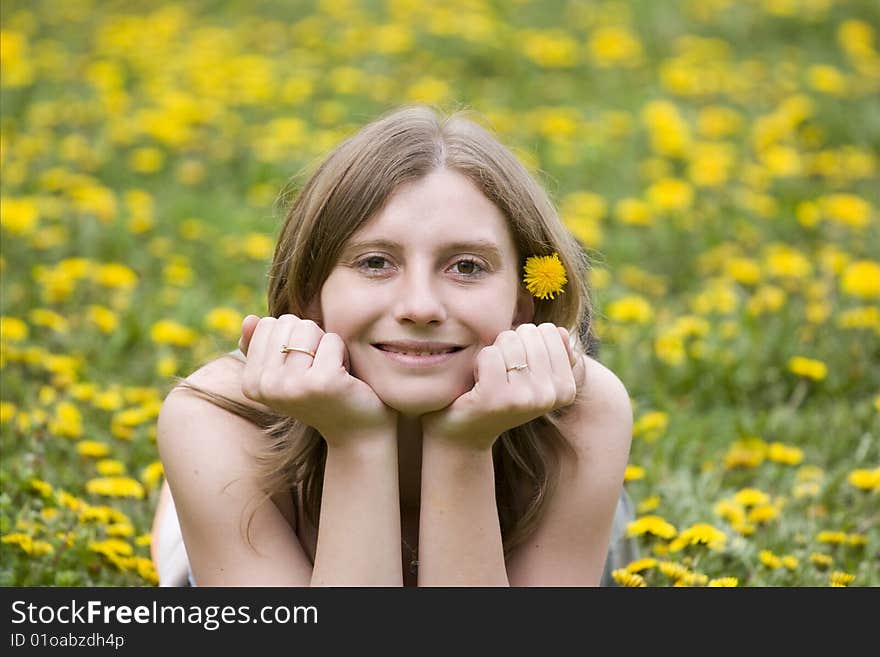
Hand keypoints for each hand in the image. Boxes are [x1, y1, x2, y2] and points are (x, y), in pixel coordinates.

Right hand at [238, 314, 396, 444]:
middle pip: (287, 323)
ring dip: (326, 345)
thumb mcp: (287, 372)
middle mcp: (266, 387)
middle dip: (310, 339)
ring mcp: (292, 385)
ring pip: (308, 328)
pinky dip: (343, 352)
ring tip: (330, 372)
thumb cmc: (322, 396)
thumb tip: (249, 319)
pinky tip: (345, 378)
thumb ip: (263, 347)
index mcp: (251, 383)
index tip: (302, 367)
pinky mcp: (321, 381)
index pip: (267, 324)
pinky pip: (332, 340)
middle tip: (319, 370)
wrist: (356, 431)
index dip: (292, 338)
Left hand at [421, 323, 585, 450]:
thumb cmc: (501, 395)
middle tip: (502, 374)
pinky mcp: (497, 398)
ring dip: (494, 353)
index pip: (549, 331)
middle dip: (509, 345)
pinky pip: (489, 354)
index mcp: (566, 388)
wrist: (467, 432)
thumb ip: (551, 351)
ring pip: (508, 340)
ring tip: (491, 379)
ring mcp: (525, 398)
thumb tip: (561, 331)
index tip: (519, 368)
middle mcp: (550, 395)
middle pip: (528, 332)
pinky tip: (479, 385)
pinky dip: (478, 363)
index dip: (527, 341)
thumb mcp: (533, 375)